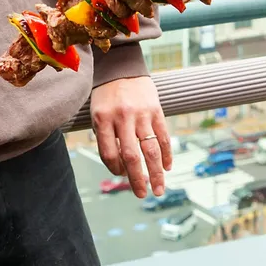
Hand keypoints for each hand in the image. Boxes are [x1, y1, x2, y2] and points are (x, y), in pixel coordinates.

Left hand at [90, 76, 171, 197]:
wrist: (122, 69)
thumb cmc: (106, 98)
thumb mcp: (98, 115)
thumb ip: (106, 139)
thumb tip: (120, 168)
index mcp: (103, 120)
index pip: (108, 153)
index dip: (114, 168)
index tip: (120, 175)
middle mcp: (123, 118)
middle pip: (131, 155)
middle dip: (137, 179)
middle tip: (142, 195)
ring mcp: (141, 114)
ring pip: (150, 149)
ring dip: (155, 172)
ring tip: (158, 189)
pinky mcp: (156, 110)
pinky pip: (163, 136)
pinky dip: (166, 154)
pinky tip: (167, 167)